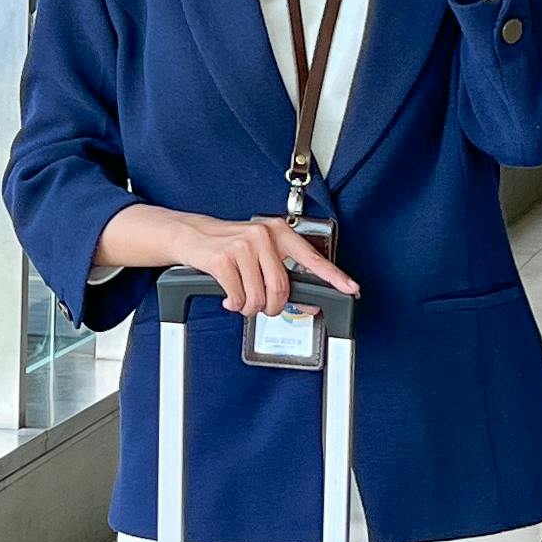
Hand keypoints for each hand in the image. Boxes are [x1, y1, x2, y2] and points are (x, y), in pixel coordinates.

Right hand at [95, 202, 356, 318]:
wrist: (191, 235)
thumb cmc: (228, 245)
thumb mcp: (258, 250)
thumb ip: (280, 270)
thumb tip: (304, 302)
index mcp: (278, 233)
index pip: (312, 258)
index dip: (334, 276)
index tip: (351, 289)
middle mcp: (263, 236)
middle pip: (281, 288)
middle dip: (273, 307)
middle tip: (264, 308)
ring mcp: (243, 246)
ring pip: (258, 297)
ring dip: (249, 307)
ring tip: (242, 300)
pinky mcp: (223, 259)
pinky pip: (237, 297)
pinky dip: (234, 304)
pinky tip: (229, 297)